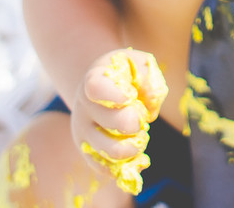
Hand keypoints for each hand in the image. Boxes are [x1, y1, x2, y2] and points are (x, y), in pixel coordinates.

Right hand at [71, 49, 167, 183]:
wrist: (101, 88)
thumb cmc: (124, 74)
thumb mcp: (137, 63)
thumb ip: (147, 75)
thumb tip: (150, 98)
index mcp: (94, 80)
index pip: (96, 87)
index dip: (114, 95)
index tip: (130, 96)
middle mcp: (83, 107)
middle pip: (111, 123)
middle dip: (136, 122)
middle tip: (141, 117)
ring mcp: (83, 132)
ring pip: (110, 151)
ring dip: (134, 146)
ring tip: (140, 136)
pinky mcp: (87, 152)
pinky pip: (107, 169)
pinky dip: (128, 166)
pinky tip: (138, 157)